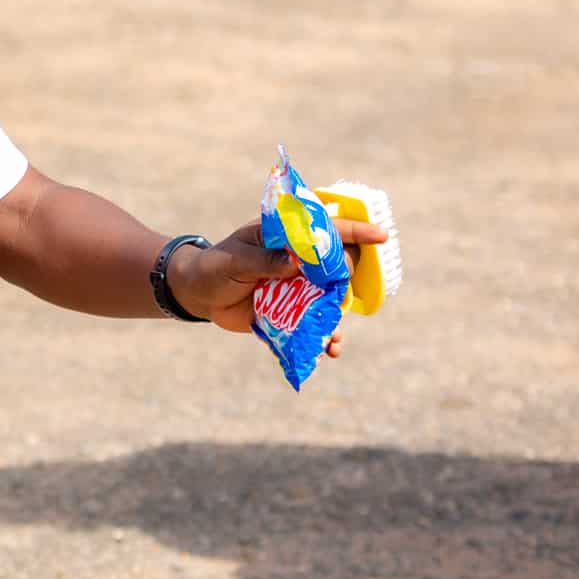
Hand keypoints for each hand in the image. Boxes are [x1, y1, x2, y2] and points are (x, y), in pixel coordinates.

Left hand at [167, 219, 389, 353]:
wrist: (198, 295)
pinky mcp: (290, 312)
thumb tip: (296, 262)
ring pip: (330, 300)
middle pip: (337, 266)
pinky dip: (323, 338)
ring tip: (334, 337)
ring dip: (338, 318)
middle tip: (339, 290)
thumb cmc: (215, 267)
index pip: (326, 229)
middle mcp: (299, 262)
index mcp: (286, 238)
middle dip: (346, 279)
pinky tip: (327, 350)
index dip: (355, 231)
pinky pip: (314, 324)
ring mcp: (297, 288)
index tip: (381, 236)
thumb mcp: (235, 260)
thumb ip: (264, 260)